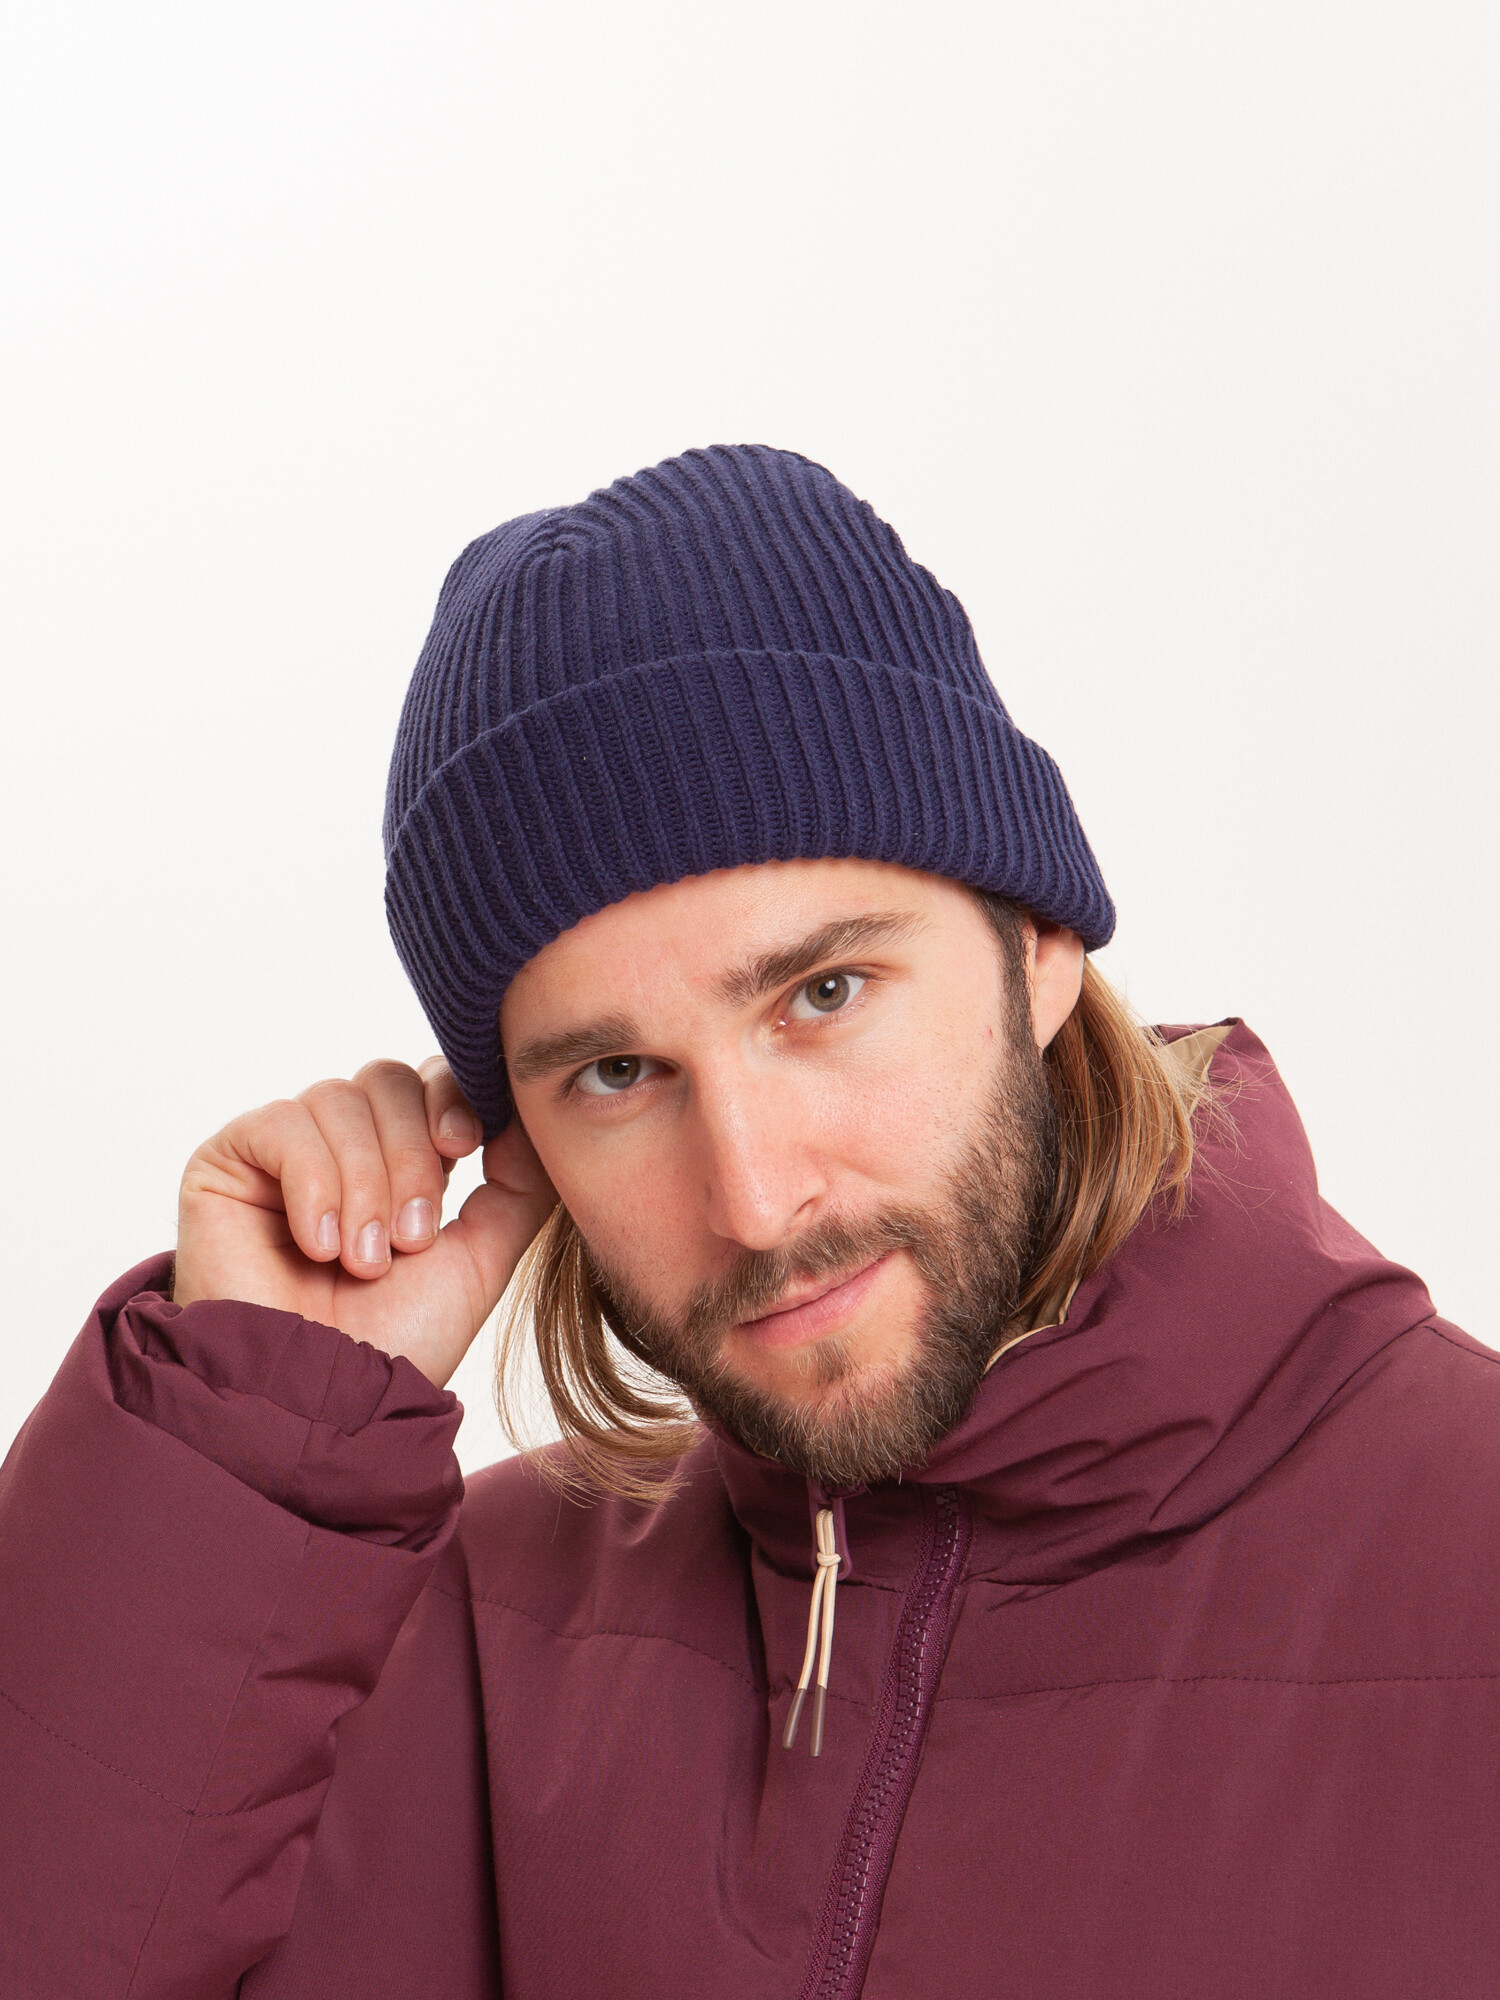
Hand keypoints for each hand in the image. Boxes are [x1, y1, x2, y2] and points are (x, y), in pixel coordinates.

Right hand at [172, 1058, 556, 1386]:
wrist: (326, 1399)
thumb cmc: (399, 1338)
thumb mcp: (483, 1254)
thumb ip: (519, 1183)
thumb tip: (528, 1112)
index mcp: (399, 1155)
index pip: (429, 1077)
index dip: (451, 1095)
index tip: (466, 1145)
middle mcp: (339, 1143)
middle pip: (388, 1079)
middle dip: (411, 1158)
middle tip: (410, 1240)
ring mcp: (281, 1150)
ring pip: (338, 1098)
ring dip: (365, 1185)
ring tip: (362, 1261)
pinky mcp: (226, 1163)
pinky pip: (280, 1123)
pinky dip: (312, 1185)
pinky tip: (317, 1247)